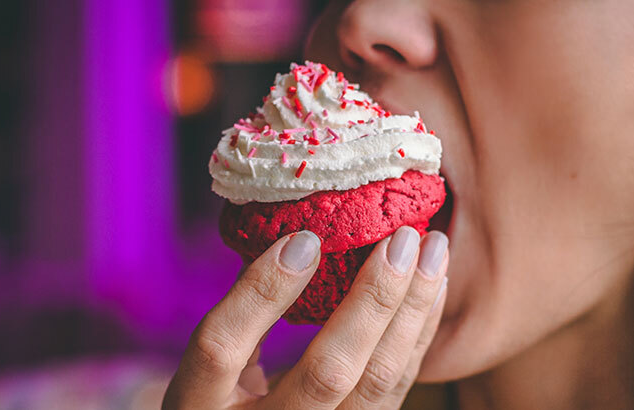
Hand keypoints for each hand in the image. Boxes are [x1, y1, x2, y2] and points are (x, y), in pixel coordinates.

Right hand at [162, 227, 448, 409]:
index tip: (304, 239)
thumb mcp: (205, 373)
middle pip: (327, 373)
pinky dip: (418, 334)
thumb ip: (238, 320)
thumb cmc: (219, 405)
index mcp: (201, 406)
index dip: (261, 293)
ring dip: (412, 311)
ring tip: (433, 251)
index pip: (221, 350)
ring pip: (378, 383)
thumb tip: (293, 243)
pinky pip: (398, 388)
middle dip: (372, 299)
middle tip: (401, 238)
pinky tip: (430, 292)